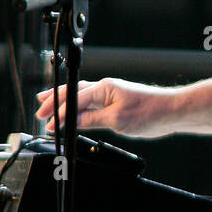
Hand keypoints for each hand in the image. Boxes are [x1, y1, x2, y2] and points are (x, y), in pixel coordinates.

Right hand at [34, 77, 177, 138]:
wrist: (172, 111)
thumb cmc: (150, 112)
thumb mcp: (117, 120)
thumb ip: (93, 120)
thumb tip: (73, 121)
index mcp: (104, 88)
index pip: (75, 99)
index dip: (59, 112)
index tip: (49, 123)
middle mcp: (105, 88)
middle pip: (73, 93)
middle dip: (55, 101)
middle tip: (40, 111)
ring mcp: (110, 95)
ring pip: (81, 96)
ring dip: (64, 102)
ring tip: (47, 105)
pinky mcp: (116, 103)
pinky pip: (91, 103)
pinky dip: (78, 107)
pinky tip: (73, 112)